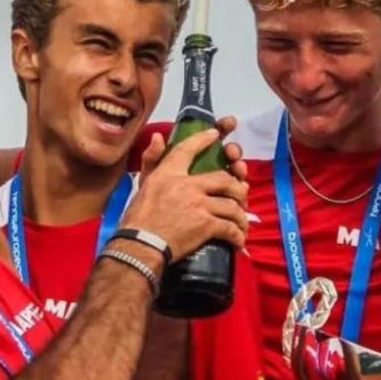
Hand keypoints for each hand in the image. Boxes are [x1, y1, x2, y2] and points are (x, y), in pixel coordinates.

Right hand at [124, 127, 247, 262]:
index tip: (216, 134)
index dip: (204, 139)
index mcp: (170, 174)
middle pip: (224, 179)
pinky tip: (238, 240)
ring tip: (241, 224)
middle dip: (238, 188)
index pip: (188, 149)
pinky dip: (237, 235)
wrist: (140, 245)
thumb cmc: (138, 218)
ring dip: (240, 216)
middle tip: (242, 196)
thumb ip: (150, 159)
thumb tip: (157, 137)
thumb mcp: (143, 185)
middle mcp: (188, 185)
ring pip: (232, 205)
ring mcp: (199, 205)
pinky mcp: (206, 226)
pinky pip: (230, 228)